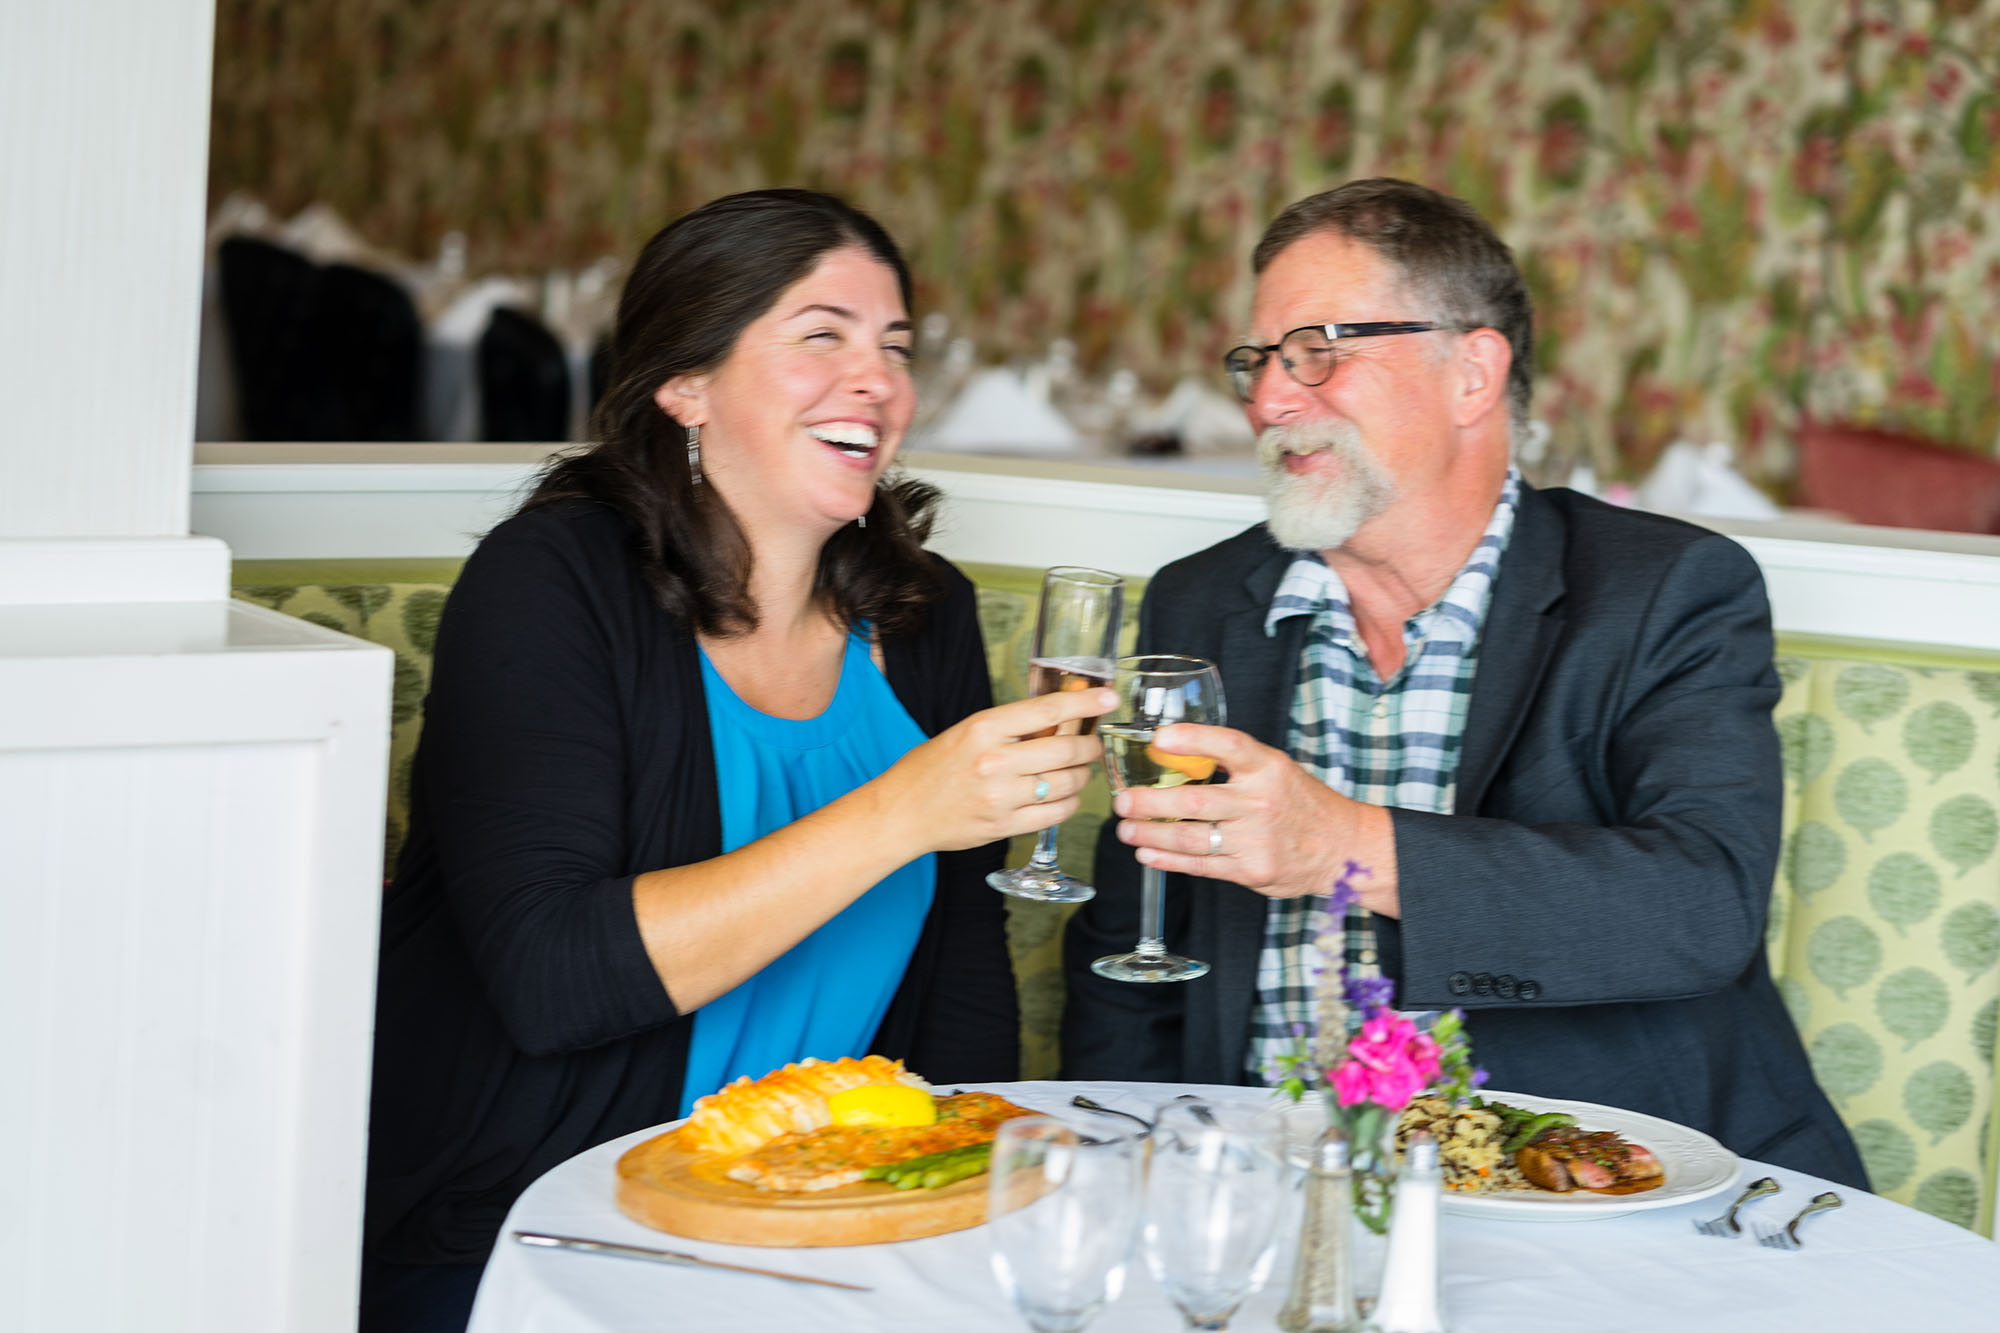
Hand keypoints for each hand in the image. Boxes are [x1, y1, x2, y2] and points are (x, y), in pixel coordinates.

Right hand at [880, 687, 1116, 853]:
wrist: (900, 814)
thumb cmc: (931, 769)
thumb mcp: (965, 732)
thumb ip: (1010, 728)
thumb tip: (1060, 719)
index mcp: (983, 728)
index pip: (1048, 710)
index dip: (1085, 704)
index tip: (1108, 698)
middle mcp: (994, 761)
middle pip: (1066, 749)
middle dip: (1089, 746)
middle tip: (1093, 744)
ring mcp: (1001, 797)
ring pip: (1067, 783)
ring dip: (1082, 776)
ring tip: (1078, 771)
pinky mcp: (1004, 826)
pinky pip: (1056, 813)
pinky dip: (1069, 803)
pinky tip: (1065, 795)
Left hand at [1111, 723, 1399, 912]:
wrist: (1344, 850)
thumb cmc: (1301, 804)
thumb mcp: (1276, 770)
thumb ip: (1234, 765)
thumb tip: (1172, 751)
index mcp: (1269, 768)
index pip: (1230, 746)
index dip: (1194, 739)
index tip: (1159, 738)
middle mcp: (1261, 803)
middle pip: (1196, 801)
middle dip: (1150, 802)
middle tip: (1122, 801)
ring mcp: (1256, 840)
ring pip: (1191, 837)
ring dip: (1151, 834)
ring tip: (1126, 829)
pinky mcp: (1251, 871)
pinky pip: (1200, 865)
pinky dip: (1168, 860)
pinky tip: (1148, 852)